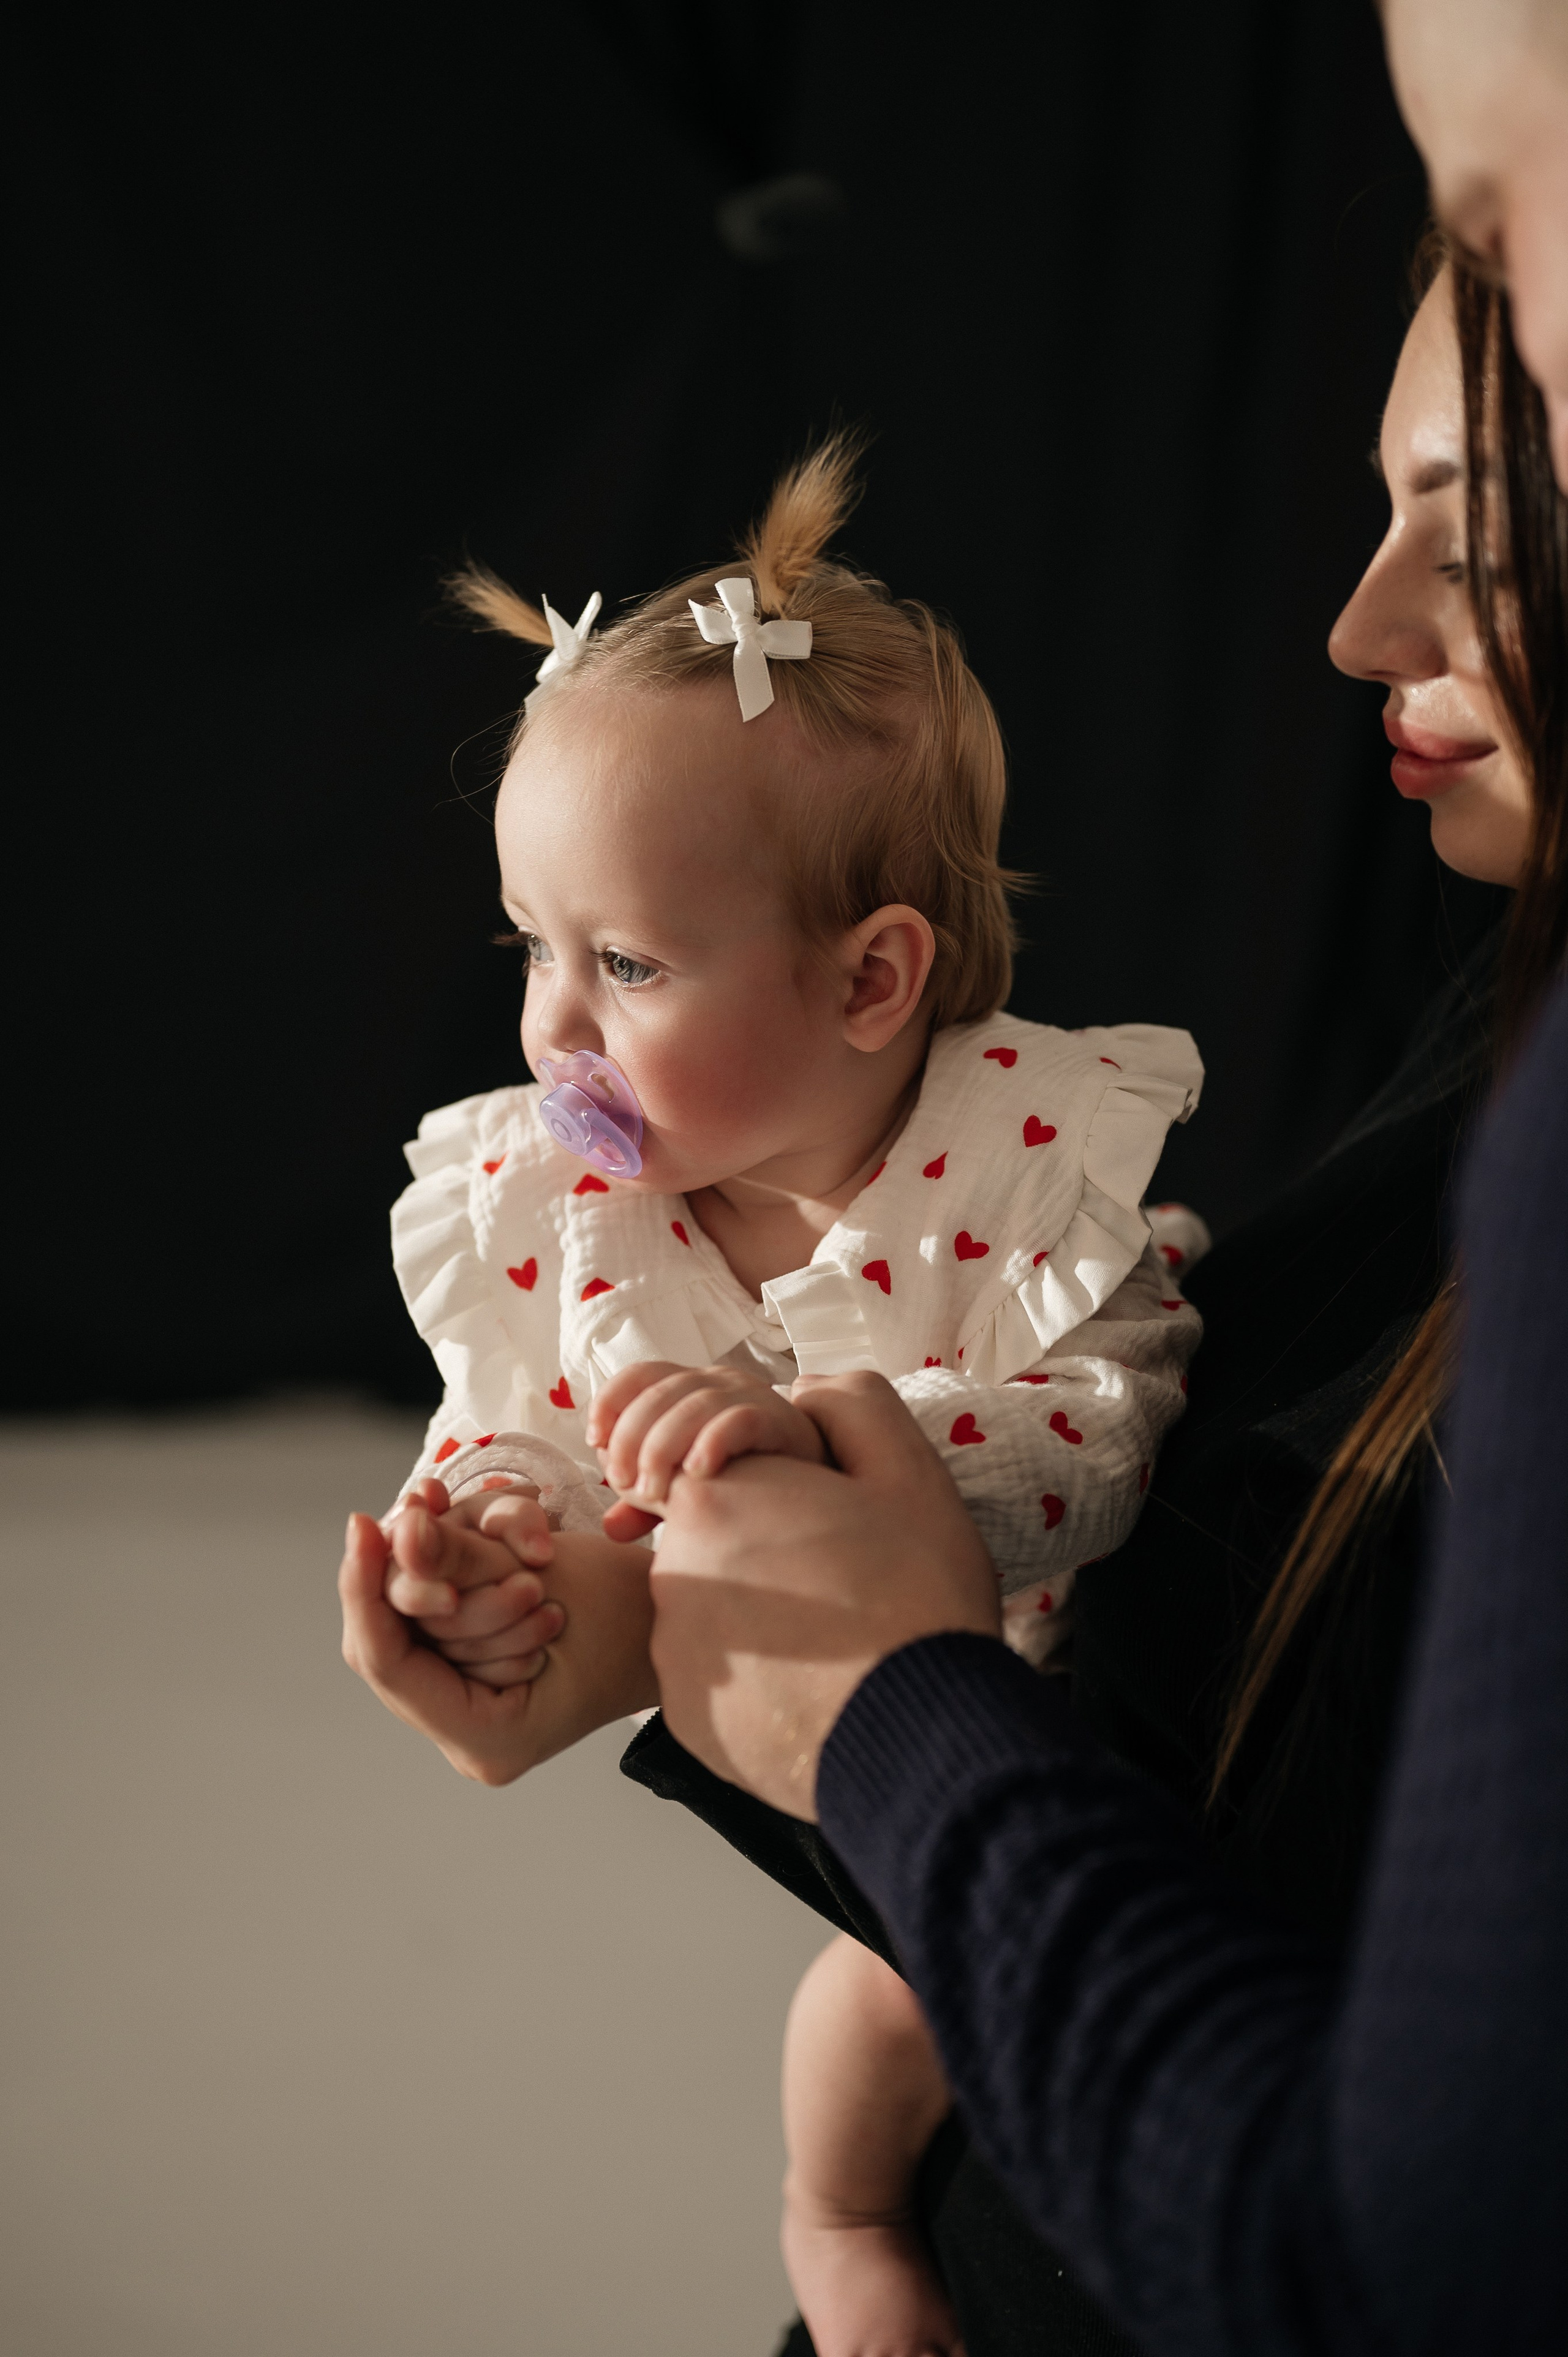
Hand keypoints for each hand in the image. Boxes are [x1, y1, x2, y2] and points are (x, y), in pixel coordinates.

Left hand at [339, 1507, 657, 1783]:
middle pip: (390, 1644)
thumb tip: (393, 1527)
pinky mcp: (475, 1682)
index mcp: (489, 1738)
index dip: (363, 1590)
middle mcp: (470, 1739)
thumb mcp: (547, 1573)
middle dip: (413, 1573)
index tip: (360, 1522)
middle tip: (434, 1511)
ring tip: (494, 1539)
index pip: (389, 1664)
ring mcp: (471, 1713)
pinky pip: (432, 1621)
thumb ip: (461, 1557)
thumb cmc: (633, 1607)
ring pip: (408, 1626)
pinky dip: (446, 1571)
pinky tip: (458, 1524)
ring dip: (439, 1569)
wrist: (681, 1620)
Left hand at [587, 1360, 827, 1541]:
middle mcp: (716, 1381)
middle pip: (658, 1392)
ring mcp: (749, 1396)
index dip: (611, 1401)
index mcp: (689, 1387)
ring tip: (652, 1491)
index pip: (640, 1374)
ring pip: (693, 1404)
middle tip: (622, 1483)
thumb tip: (611, 1529)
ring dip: (662, 1447)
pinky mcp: (779, 1420)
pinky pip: (739, 1419)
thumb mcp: (689, 1490)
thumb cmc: (747, 1480)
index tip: (595, 1443)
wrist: (818, 1481)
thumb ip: (649, 1505)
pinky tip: (698, 1474)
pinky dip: (713, 1442)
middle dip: (631, 1437)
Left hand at [649, 1372, 1000, 1820]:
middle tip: (841, 1582)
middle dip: (767, 1553)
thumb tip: (804, 1390)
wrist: (926, 1735)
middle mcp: (673, 1569)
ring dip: (761, 1618)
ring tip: (835, 1640)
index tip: (825, 1523)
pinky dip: (756, 1680)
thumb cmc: (919, 1596)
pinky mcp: (686, 1718)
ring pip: (715, 1614)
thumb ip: (848, 1404)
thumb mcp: (906, 1470)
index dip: (781, 1492)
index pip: (720, 1468)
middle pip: (717, 1542)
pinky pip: (716, 1682)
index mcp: (715, 1495)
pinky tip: (813, 1687)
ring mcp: (673, 1649)